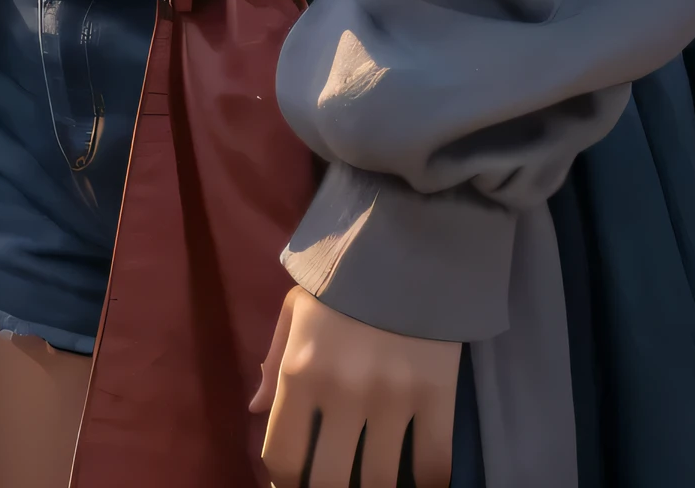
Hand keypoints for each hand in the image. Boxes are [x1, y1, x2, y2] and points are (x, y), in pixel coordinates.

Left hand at [252, 286, 461, 487]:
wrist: (410, 232)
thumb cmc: (345, 271)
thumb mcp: (297, 305)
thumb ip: (275, 362)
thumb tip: (257, 410)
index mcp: (300, 368)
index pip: (282, 457)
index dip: (285, 483)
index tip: (295, 481)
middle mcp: (342, 390)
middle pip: (328, 483)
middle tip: (334, 480)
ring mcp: (393, 396)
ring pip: (379, 483)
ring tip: (370, 480)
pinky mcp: (437, 393)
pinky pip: (432, 465)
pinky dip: (425, 484)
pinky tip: (416, 481)